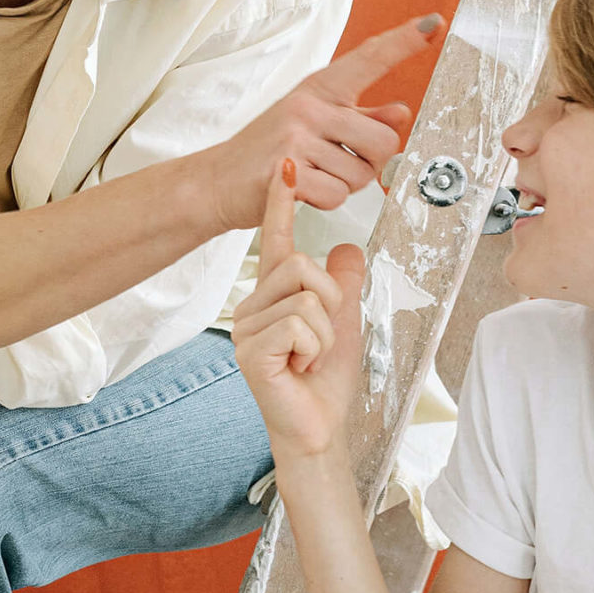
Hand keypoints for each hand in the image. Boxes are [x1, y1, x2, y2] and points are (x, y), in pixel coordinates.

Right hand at [208, 16, 441, 231]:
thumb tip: (401, 112)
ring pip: (360, 175)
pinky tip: (302, 191)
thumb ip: (361, 118)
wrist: (217, 180)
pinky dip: (325, 202)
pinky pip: (337, 195)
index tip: (433, 23)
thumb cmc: (269, 150)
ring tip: (312, 177)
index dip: (404, 41)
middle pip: (383, 141)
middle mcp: (309, 106)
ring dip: (343, 186)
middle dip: (369, 163)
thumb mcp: (314, 124)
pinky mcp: (287, 170)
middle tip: (339, 163)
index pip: (369, 59)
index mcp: (320, 89)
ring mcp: (296, 136)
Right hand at [231, 161, 365, 458]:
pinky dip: (315, 348)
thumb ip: (343, 285)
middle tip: (321, 338)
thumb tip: (347, 249)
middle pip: (299, 264)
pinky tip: (300, 368)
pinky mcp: (251, 350)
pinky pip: (299, 324)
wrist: (318, 428)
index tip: (283, 164)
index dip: (280, 201)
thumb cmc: (325, 381)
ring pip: (305, 296)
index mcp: (272, 295)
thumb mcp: (344, 322)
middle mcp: (252, 306)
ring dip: (325, 333)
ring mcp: (246, 329)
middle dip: (329, 300)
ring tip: (310, 358)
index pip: (276, 239)